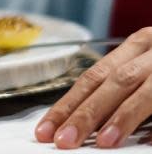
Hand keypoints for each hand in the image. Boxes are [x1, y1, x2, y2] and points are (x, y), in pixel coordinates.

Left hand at [35, 28, 151, 148]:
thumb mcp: (146, 69)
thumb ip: (120, 92)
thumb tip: (87, 123)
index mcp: (136, 46)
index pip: (91, 77)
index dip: (67, 104)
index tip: (46, 129)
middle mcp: (150, 51)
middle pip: (111, 82)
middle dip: (85, 113)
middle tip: (64, 140)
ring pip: (140, 92)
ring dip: (119, 118)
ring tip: (101, 142)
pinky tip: (145, 140)